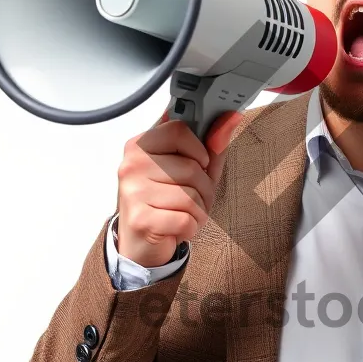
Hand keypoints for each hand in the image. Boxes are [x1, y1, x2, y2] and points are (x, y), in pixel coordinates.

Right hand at [116, 108, 241, 266]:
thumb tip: (230, 118)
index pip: (179, 130)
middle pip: (191, 167)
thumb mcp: (194, 171)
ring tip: (185, 214)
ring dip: (199, 211)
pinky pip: (186, 219)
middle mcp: (132, 165)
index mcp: (141, 146)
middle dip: (204, 188)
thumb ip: (212, 145)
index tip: (198, 163)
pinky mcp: (141, 219)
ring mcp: (133, 191)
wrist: (142, 243)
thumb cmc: (167, 202)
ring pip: (191, 196)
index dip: (198, 150)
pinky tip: (179, 227)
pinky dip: (191, 227)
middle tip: (192, 199)